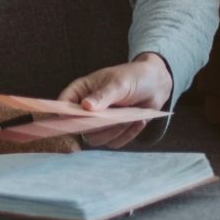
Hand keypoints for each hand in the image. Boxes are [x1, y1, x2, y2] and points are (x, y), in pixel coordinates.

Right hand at [56, 54, 172, 147]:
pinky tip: (138, 121)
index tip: (77, 120)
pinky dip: (127, 134)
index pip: (63, 105)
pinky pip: (114, 143)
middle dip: (99, 126)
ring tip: (131, 117)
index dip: (63, 116)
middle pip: (79, 128)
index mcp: (81, 91)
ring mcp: (99, 122)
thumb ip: (103, 95)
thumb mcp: (119, 83)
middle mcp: (86, 109)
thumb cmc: (134, 77)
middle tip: (117, 116)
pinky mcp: (113, 131)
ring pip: (96, 139)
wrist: (156, 84)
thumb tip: (86, 107)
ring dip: (115, 131)